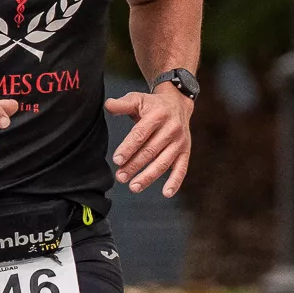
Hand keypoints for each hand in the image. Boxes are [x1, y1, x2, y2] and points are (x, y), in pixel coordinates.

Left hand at [106, 81, 193, 196]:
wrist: (178, 104)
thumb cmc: (152, 105)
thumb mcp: (138, 99)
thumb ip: (122, 104)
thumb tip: (108, 105)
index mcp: (157, 115)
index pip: (141, 134)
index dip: (128, 147)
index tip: (117, 160)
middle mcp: (171, 129)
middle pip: (150, 151)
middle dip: (134, 166)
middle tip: (120, 177)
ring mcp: (179, 142)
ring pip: (164, 162)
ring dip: (149, 177)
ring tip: (134, 187)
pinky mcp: (185, 151)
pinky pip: (182, 168)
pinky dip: (175, 182)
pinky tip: (166, 193)